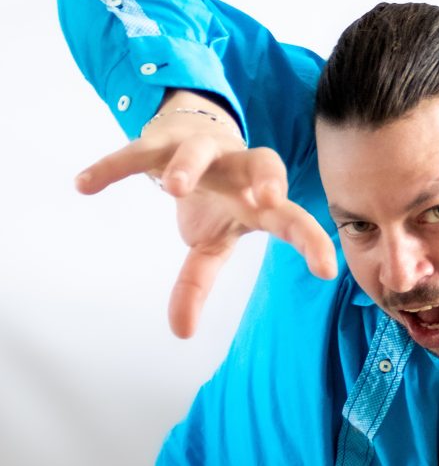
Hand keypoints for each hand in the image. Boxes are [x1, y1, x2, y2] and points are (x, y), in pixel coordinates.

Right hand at [74, 97, 336, 337]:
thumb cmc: (216, 197)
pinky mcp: (161, 140)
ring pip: (200, 151)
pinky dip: (112, 167)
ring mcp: (202, 151)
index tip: (326, 269)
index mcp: (259, 199)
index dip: (309, 240)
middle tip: (267, 201)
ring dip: (188, 165)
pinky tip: (85, 185)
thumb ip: (198, 284)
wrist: (189, 133)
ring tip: (171, 187)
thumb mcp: (210, 242)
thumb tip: (180, 333)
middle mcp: (238, 169)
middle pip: (264, 162)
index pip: (291, 217)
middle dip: (268, 178)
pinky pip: (136, 152)